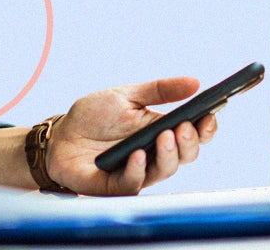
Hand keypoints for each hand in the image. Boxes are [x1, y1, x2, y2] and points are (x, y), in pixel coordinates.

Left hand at [46, 77, 217, 194]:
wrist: (60, 135)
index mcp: (161, 130)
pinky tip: (136, 155)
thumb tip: (195, 82)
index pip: (193, 134)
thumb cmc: (95, 116)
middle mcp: (155, 154)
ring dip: (168, 155)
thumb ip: (160, 90)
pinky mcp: (116, 186)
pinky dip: (137, 170)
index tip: (209, 116)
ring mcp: (138, 171)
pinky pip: (133, 183)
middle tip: (185, 127)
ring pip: (165, 171)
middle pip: (185, 155)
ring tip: (164, 136)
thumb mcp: (127, 95)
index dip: (205, 128)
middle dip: (190, 142)